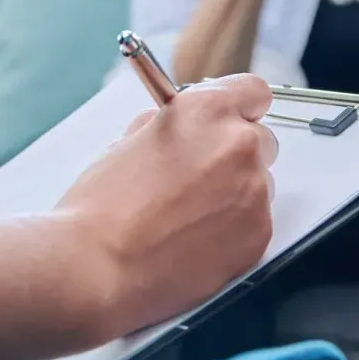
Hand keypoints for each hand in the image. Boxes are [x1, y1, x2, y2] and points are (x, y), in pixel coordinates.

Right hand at [57, 75, 279, 337]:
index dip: (238, 109)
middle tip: (198, 178)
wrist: (98, 267)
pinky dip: (233, 230)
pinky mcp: (258, 235)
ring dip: (234, 194)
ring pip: (258, 185)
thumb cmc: (102, 206)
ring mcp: (254, 192)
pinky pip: (255, 223)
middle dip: (234, 156)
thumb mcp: (128, 140)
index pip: (252, 92)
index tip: (227, 122)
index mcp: (206, 110)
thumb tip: (186, 130)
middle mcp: (239, 145)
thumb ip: (170, 125)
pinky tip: (194, 240)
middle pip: (260, 141)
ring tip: (188, 218)